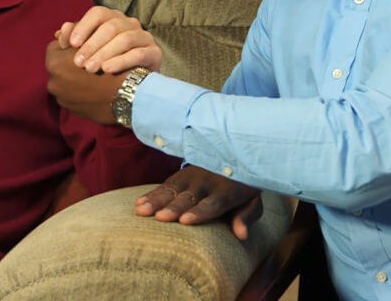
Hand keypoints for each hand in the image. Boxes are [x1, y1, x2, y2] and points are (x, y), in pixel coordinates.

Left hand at [46, 41, 125, 123]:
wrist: (127, 93)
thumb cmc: (111, 62)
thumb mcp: (91, 41)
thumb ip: (73, 33)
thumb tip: (63, 28)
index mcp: (54, 64)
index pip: (55, 47)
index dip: (69, 44)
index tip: (81, 45)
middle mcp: (53, 84)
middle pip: (58, 66)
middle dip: (69, 62)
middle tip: (87, 58)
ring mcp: (62, 99)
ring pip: (65, 81)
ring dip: (74, 76)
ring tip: (91, 73)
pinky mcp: (73, 110)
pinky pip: (73, 94)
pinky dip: (80, 89)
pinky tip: (93, 86)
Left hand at [56, 6, 161, 73]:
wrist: (131, 88)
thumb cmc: (105, 65)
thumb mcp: (87, 53)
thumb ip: (73, 41)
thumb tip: (61, 31)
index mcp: (112, 19)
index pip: (98, 13)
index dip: (84, 26)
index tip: (71, 44)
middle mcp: (130, 24)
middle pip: (111, 26)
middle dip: (92, 45)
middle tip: (78, 63)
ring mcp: (144, 37)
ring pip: (125, 39)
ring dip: (105, 53)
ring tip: (91, 69)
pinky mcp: (154, 53)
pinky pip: (139, 54)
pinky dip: (122, 61)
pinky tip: (108, 70)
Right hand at [135, 166, 262, 240]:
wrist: (232, 155)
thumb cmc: (242, 187)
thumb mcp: (252, 201)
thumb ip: (246, 217)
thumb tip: (242, 235)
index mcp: (226, 190)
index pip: (213, 203)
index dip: (199, 212)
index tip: (185, 221)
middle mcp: (206, 182)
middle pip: (189, 197)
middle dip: (175, 207)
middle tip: (161, 218)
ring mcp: (191, 176)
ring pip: (172, 189)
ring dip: (157, 200)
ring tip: (142, 211)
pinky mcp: (180, 175)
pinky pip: (164, 185)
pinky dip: (151, 194)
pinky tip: (138, 204)